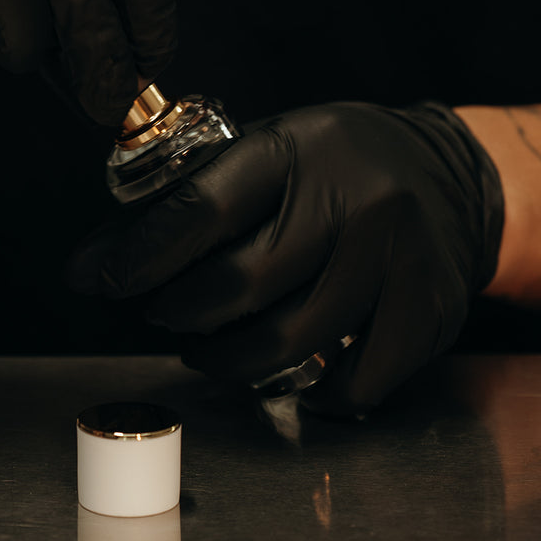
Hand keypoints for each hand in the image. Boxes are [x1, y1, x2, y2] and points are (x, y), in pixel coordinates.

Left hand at [71, 102, 504, 413]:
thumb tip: (91, 268)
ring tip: (209, 347)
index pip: (202, 207)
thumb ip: (181, 205)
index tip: (103, 281)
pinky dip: (311, 392)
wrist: (449, 176)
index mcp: (301, 149)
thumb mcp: (263, 156)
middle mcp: (357, 198)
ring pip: (289, 342)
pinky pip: (352, 382)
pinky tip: (292, 366)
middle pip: (241, 284)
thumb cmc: (337, 167)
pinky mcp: (429, 310)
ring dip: (229, 359)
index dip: (141, 255)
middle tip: (163, 313)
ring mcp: (399, 258)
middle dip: (180, 312)